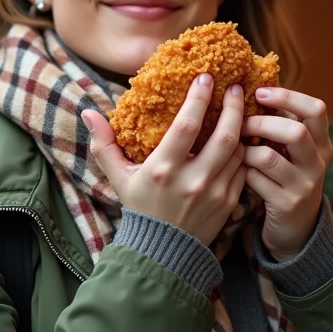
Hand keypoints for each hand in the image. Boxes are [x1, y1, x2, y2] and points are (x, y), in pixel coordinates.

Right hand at [83, 75, 247, 246]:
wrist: (162, 253)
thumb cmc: (140, 208)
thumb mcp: (118, 178)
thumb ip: (103, 144)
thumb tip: (87, 112)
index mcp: (164, 169)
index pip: (188, 125)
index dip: (199, 98)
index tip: (205, 78)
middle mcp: (193, 180)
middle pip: (224, 135)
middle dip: (234, 107)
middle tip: (236, 88)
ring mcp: (215, 193)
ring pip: (238, 151)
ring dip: (242, 127)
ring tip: (242, 108)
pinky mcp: (229, 203)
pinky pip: (244, 169)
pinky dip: (245, 152)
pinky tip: (242, 138)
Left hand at [240, 88, 332, 260]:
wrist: (297, 229)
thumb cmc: (286, 178)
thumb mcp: (293, 152)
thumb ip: (281, 126)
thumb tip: (249, 90)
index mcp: (321, 143)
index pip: (316, 110)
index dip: (288, 96)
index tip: (261, 92)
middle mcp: (317, 163)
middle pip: (295, 132)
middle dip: (261, 123)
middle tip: (240, 123)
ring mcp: (303, 185)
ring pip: (269, 157)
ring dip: (246, 149)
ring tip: (235, 148)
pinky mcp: (285, 205)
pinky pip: (256, 180)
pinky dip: (243, 171)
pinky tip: (237, 170)